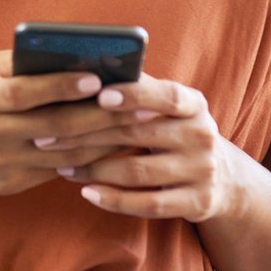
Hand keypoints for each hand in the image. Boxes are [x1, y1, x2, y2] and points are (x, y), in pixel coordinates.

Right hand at [0, 50, 135, 198]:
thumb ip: (14, 64)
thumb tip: (65, 54)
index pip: (23, 93)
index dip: (60, 87)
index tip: (95, 79)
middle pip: (53, 127)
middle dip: (101, 116)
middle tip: (139, 104)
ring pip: (62, 154)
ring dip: (104, 140)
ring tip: (137, 125)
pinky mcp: (8, 185)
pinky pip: (55, 171)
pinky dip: (86, 159)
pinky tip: (112, 146)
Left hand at [35, 70, 255, 223]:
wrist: (223, 179)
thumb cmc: (174, 131)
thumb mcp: (167, 108)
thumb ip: (137, 89)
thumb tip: (89, 65)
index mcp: (194, 103)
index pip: (166, 95)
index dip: (133, 95)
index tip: (97, 95)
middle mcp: (202, 135)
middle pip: (138, 134)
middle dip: (88, 134)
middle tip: (48, 135)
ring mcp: (203, 171)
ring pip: (138, 172)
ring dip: (94, 169)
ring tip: (61, 166)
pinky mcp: (198, 203)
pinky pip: (149, 205)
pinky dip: (114, 200)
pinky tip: (87, 193)